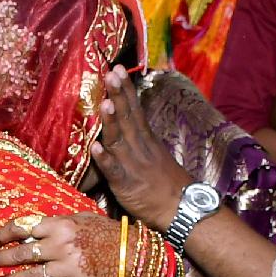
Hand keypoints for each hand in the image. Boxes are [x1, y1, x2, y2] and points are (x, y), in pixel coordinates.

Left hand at [0, 213, 122, 276]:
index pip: (21, 228)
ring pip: (29, 276)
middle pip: (21, 253)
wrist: (134, 256)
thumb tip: (26, 229)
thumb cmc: (106, 234)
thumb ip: (54, 224)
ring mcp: (68, 268)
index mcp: (60, 225)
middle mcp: (61, 246)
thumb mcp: (81, 218)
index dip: (0, 236)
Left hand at [91, 69, 191, 232]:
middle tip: (111, 73)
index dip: (126, 89)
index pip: (134, 109)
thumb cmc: (166, 183)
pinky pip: (113, 169)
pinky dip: (104, 158)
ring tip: (105, 102)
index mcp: (146, 139)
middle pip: (127, 117)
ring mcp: (132, 164)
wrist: (181, 208)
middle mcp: (138, 147)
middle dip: (119, 95)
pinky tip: (94, 146)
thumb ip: (139, 139)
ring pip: (119, 139)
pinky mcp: (125, 183)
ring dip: (111, 121)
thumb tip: (127, 124)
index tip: (118, 68)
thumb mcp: (155, 154)